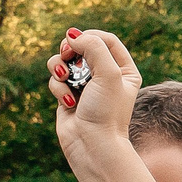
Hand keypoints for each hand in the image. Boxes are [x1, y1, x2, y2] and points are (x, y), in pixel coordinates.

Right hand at [45, 28, 142, 164]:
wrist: (93, 146)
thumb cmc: (106, 113)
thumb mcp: (108, 74)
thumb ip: (93, 47)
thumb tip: (72, 34)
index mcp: (124, 69)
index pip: (106, 39)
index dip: (89, 36)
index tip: (76, 41)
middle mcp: (105, 76)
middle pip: (82, 46)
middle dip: (70, 50)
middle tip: (66, 55)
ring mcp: (85, 86)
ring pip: (64, 61)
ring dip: (60, 67)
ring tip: (64, 79)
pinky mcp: (68, 96)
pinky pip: (56, 80)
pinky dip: (58, 87)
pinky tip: (67, 102)